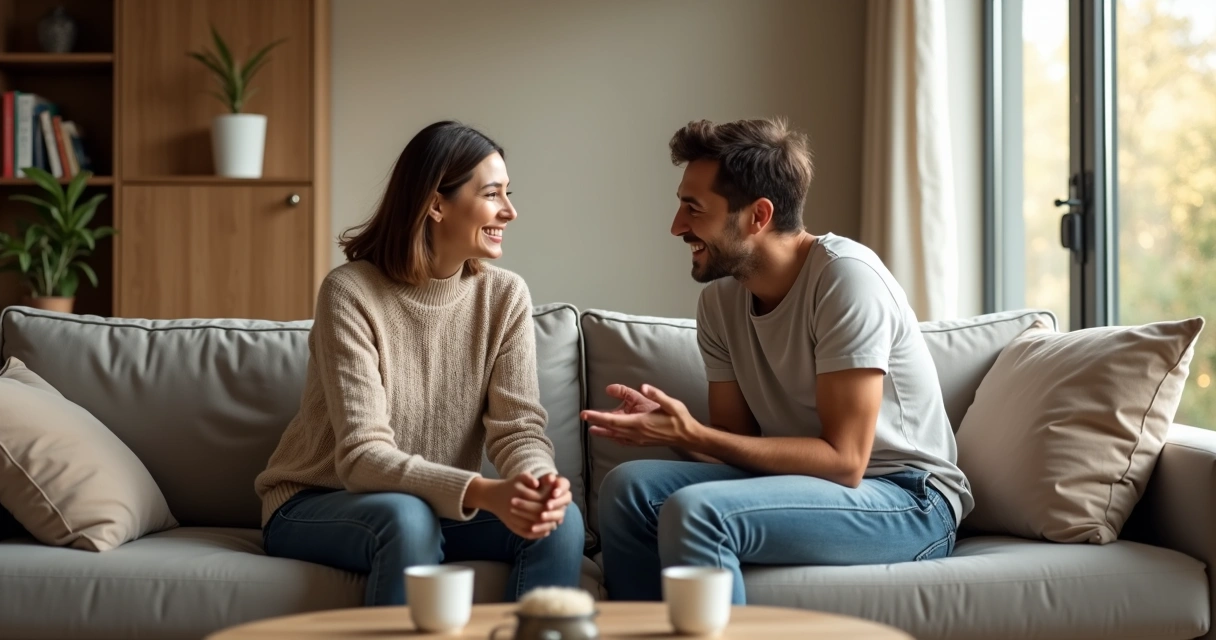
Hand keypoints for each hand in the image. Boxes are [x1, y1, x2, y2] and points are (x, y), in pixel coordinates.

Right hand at [466, 473, 567, 539]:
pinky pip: (525, 533)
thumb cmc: (511, 485)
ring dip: (545, 526)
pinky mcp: (510, 526)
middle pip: (537, 514)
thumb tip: (543, 481)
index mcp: (519, 492)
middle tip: (559, 516)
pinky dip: (537, 535)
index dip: (551, 502)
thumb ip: (531, 478)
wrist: (493, 496)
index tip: (559, 503)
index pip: (541, 500)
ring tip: (554, 525)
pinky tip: (545, 532)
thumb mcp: (520, 477)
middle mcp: (515, 505)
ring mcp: (512, 517)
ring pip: (532, 525)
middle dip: (550, 516)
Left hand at [582, 384, 701, 447]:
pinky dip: (615, 439)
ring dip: (603, 432)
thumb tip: (643, 387)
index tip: (586, 413)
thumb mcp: (671, 403)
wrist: (688, 436)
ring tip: (592, 429)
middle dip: (596, 422)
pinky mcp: (642, 442)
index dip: (598, 417)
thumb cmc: (680, 418)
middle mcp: (637, 433)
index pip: (613, 420)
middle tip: (583, 417)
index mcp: (641, 422)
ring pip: (616, 437)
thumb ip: (656, 395)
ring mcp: (639, 439)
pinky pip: (624, 442)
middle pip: (611, 429)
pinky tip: (611, 437)